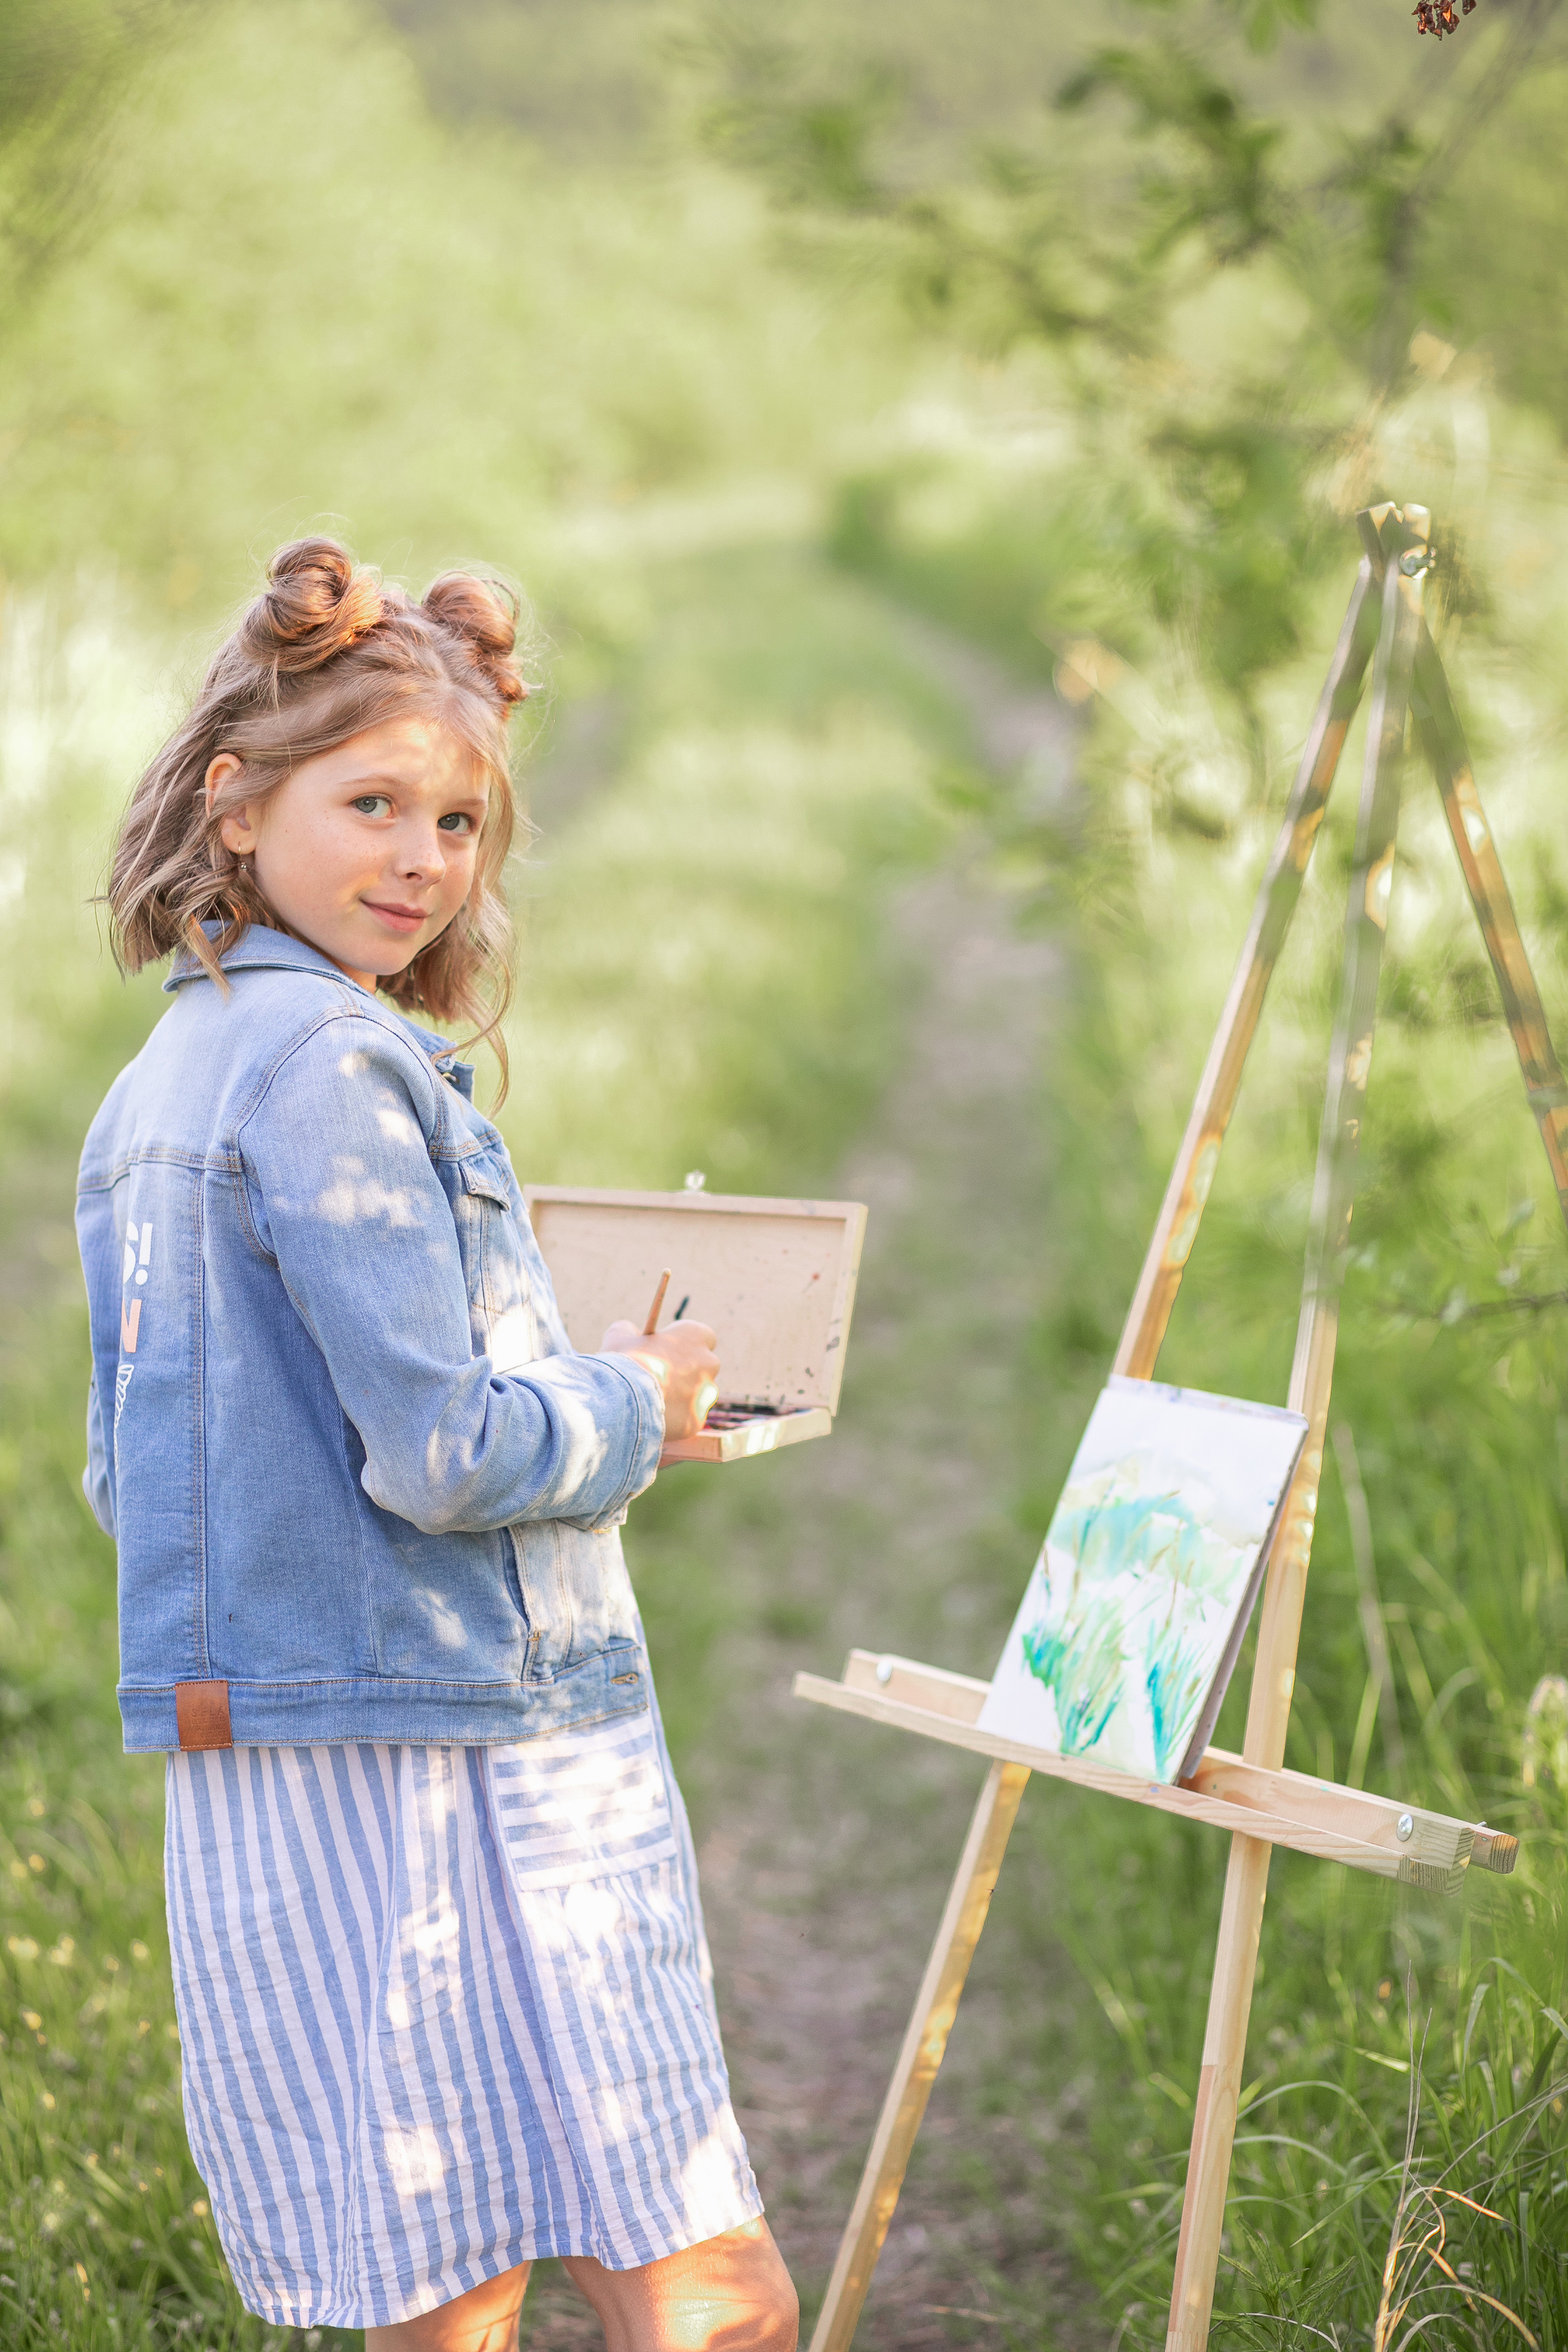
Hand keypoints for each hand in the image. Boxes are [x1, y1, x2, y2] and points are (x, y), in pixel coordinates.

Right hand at [599, 1317, 719, 1443]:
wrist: (623, 1400)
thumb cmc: (623, 1362)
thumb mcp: (619, 1336)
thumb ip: (630, 1330)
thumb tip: (632, 1334)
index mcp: (695, 1336)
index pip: (702, 1336)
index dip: (685, 1345)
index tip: (670, 1351)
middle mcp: (709, 1362)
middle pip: (702, 1367)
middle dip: (686, 1373)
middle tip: (661, 1378)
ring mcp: (706, 1393)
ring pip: (696, 1395)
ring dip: (681, 1397)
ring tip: (652, 1401)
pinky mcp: (697, 1419)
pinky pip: (687, 1418)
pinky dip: (674, 1419)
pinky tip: (653, 1418)